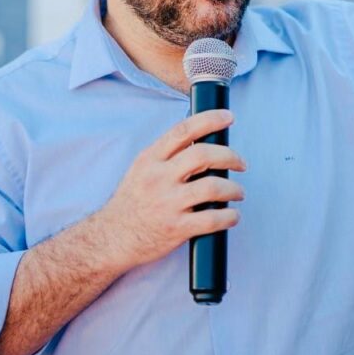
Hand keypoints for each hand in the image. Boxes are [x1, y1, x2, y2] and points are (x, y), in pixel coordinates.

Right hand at [96, 110, 245, 269]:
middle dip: (230, 156)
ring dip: (234, 188)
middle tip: (241, 163)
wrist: (112, 238)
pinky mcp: (176, 228)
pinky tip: (232, 215)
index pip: (183, 130)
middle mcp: (158, 178)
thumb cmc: (132, 201)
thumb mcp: (142, 169)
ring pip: (212, 187)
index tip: (228, 117)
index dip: (209, 119)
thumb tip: (202, 137)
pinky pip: (211, 220)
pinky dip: (229, 216)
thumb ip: (167, 154)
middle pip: (203, 155)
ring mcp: (167, 204)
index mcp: (150, 159)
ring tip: (238, 192)